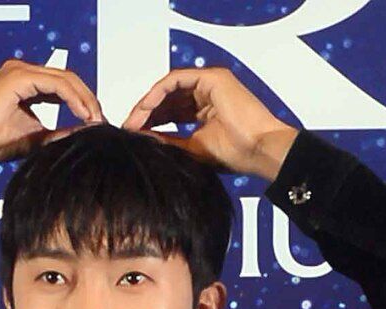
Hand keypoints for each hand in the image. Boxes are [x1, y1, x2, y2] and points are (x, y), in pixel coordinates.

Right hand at [0, 59, 106, 168]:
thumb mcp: (32, 139)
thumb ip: (56, 134)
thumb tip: (83, 135)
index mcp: (24, 82)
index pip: (63, 86)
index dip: (83, 103)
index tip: (96, 124)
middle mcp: (22, 71)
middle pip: (68, 79)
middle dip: (89, 100)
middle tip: (102, 122)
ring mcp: (19, 71)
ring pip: (65, 78)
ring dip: (85, 100)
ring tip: (95, 120)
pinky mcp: (18, 78)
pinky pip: (56, 84)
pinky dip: (73, 99)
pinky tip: (84, 115)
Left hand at [121, 66, 298, 181]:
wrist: (258, 150)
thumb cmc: (234, 154)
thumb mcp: (191, 149)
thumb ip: (168, 141)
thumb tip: (141, 139)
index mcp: (205, 109)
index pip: (171, 112)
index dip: (151, 122)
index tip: (133, 136)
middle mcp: (207, 93)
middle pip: (167, 98)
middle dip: (145, 114)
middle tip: (127, 129)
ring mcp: (209, 83)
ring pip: (168, 88)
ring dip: (147, 105)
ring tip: (132, 124)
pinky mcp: (210, 77)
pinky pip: (174, 81)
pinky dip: (157, 94)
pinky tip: (144, 111)